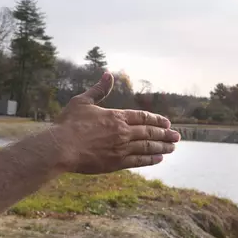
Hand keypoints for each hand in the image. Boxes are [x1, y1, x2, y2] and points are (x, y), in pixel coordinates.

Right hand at [50, 72, 180, 173]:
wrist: (60, 147)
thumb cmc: (68, 124)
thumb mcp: (81, 102)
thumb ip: (98, 90)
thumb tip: (108, 74)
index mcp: (116, 116)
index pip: (143, 117)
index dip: (157, 119)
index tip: (167, 122)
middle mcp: (123, 132)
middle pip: (150, 132)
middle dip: (165, 133)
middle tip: (177, 136)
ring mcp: (121, 148)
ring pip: (147, 147)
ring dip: (162, 146)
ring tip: (172, 147)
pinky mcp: (115, 163)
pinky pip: (138, 161)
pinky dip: (150, 159)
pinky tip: (158, 159)